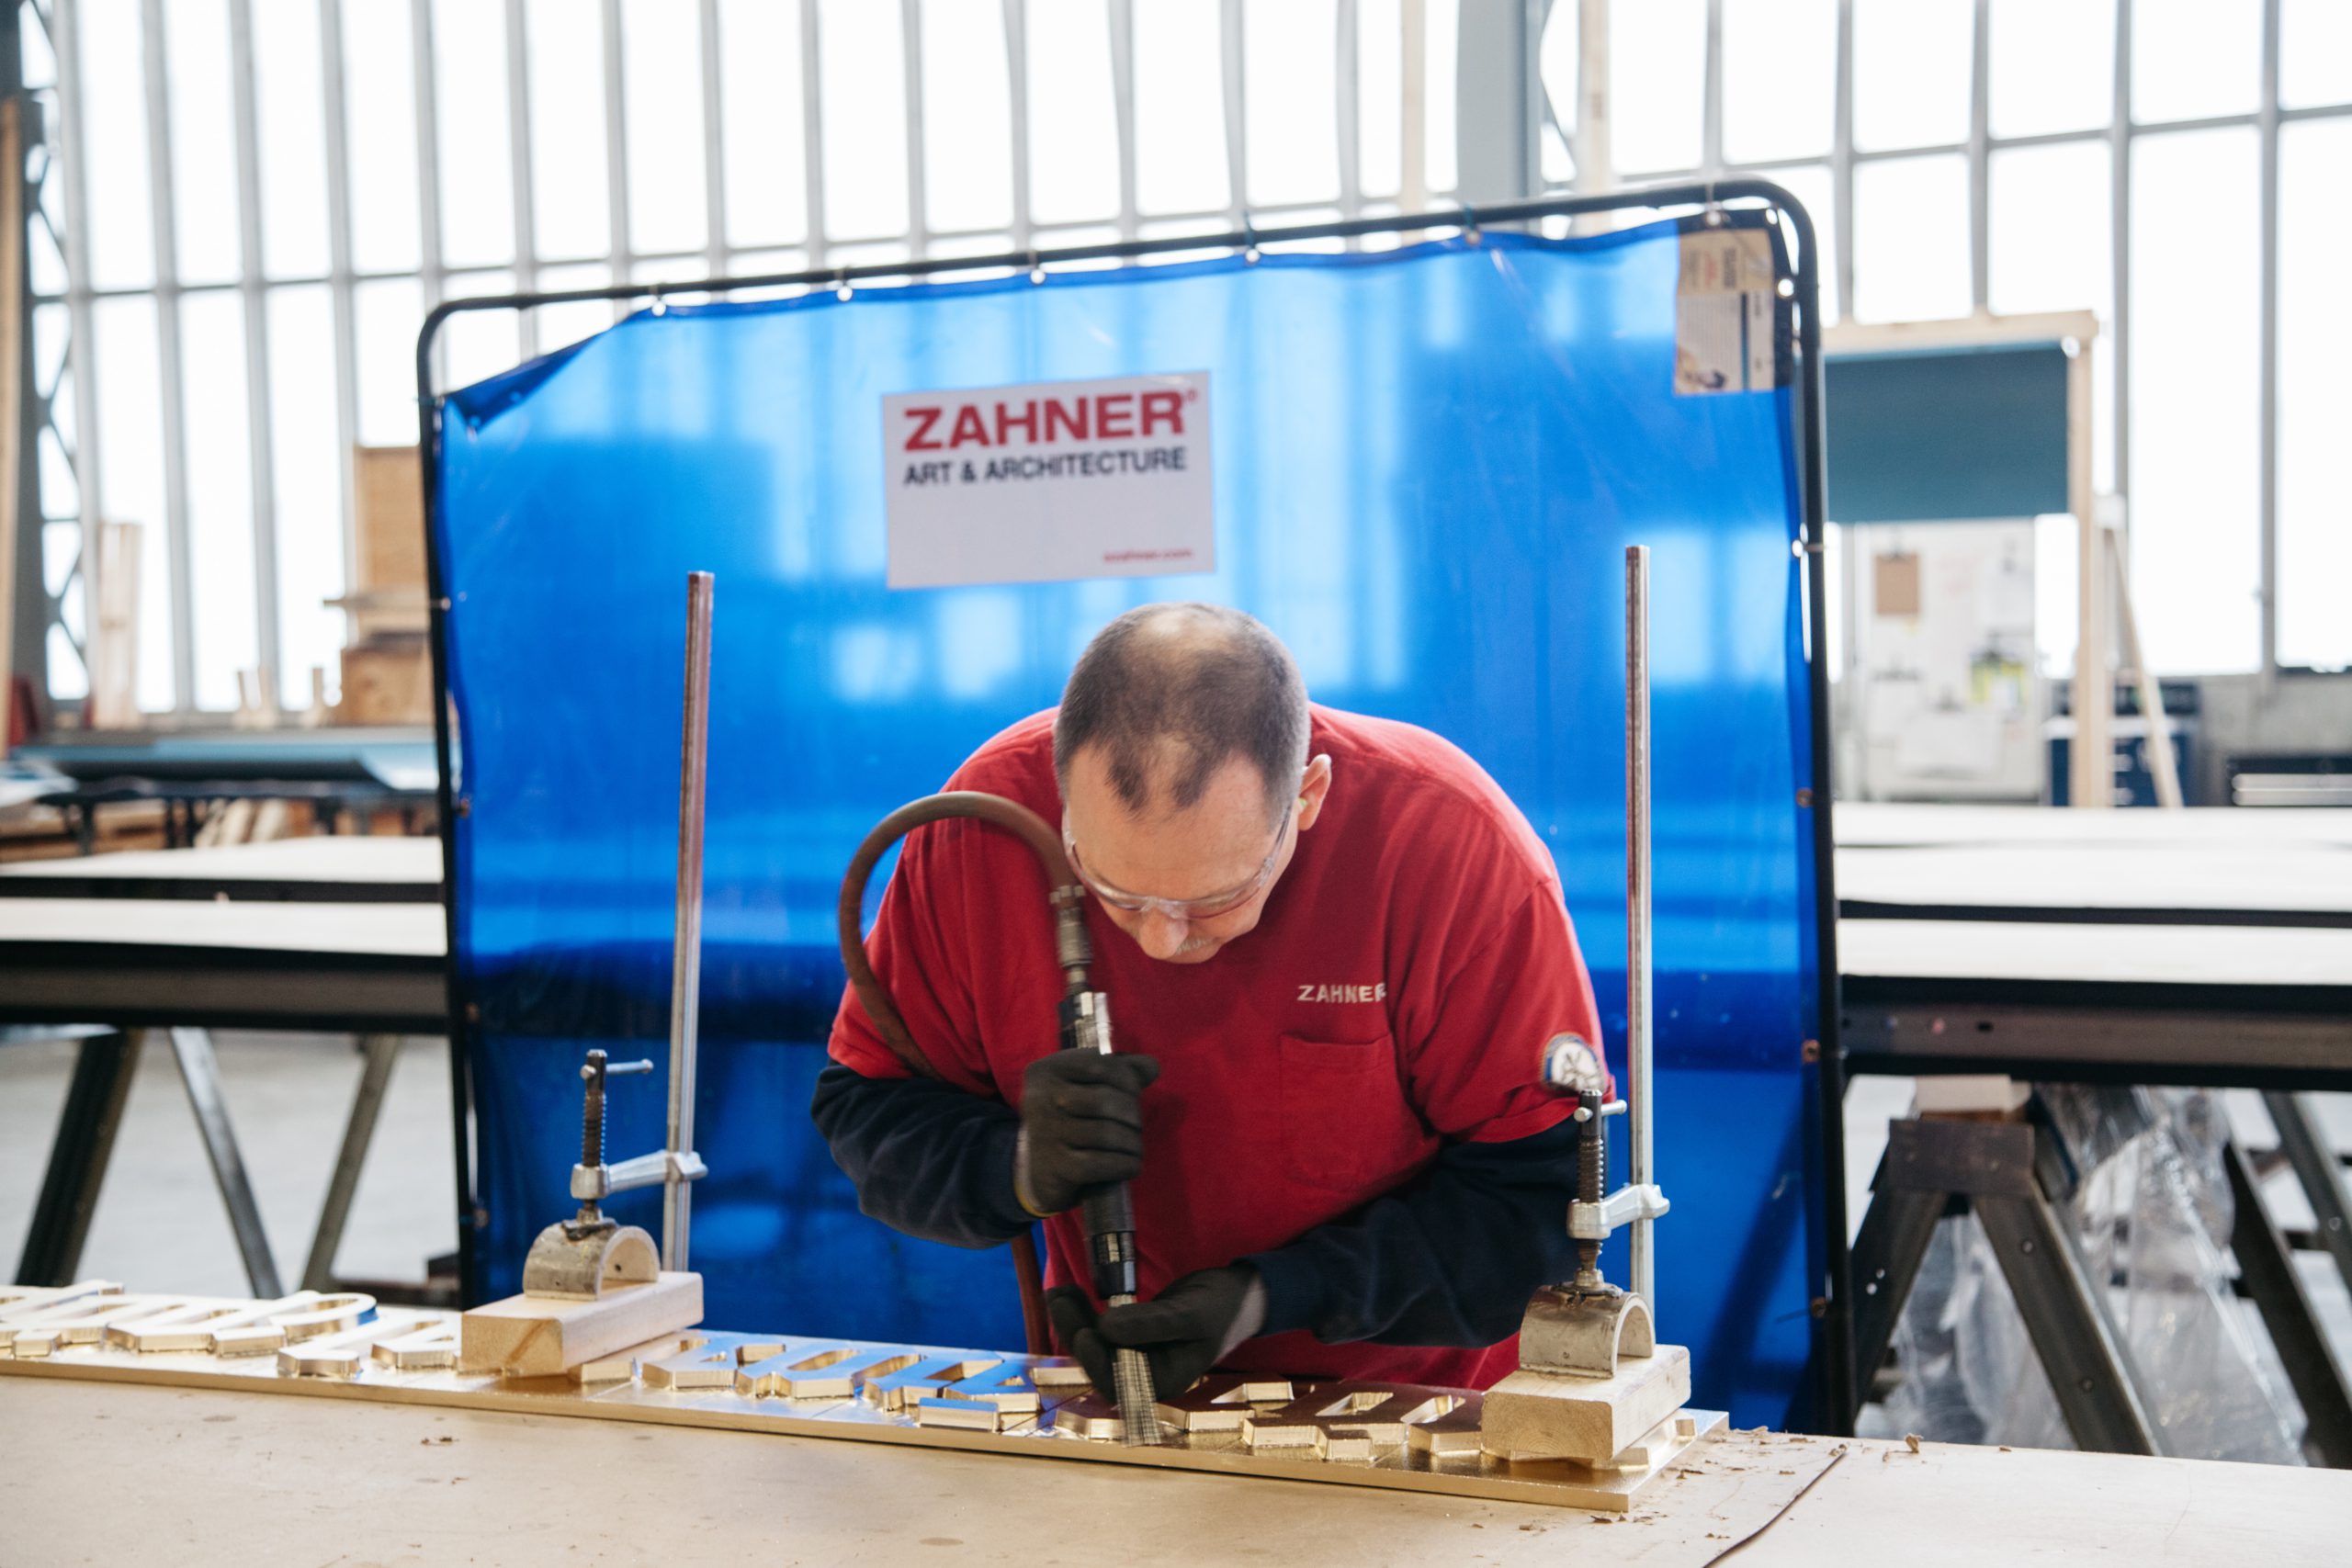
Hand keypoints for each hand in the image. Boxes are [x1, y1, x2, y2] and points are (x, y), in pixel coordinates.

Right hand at [1015, 1050, 1160, 1214]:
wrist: (1039, 1169)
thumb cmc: (1070, 1118)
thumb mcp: (1087, 1085)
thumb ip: (1120, 1070)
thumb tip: (1151, 1066)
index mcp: (1047, 1071)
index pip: (1099, 1064)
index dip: (1128, 1080)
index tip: (1134, 1094)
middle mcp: (1040, 1099)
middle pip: (1103, 1100)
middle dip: (1131, 1114)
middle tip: (1136, 1126)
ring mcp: (1045, 1134)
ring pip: (1104, 1134)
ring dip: (1132, 1143)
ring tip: (1135, 1146)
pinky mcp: (1053, 1167)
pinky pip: (1099, 1164)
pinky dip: (1124, 1164)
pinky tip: (1131, 1165)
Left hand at [1045, 1266, 1265, 1401]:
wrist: (1239, 1293)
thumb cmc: (1222, 1306)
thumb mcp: (1189, 1314)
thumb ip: (1150, 1323)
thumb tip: (1105, 1326)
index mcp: (1164, 1380)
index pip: (1119, 1382)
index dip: (1096, 1362)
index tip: (1085, 1333)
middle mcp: (1145, 1373)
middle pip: (1099, 1361)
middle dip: (1075, 1331)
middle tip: (1057, 1296)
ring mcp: (1137, 1353)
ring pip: (1095, 1343)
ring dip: (1074, 1319)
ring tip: (1057, 1290)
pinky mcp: (1132, 1335)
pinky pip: (1101, 1328)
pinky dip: (1085, 1311)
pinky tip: (1071, 1291)